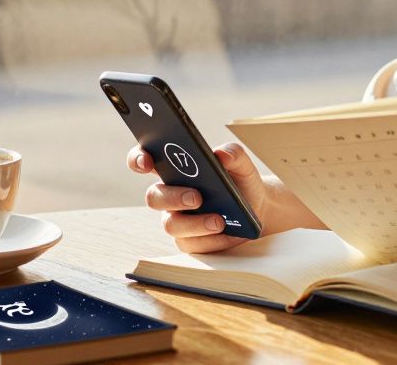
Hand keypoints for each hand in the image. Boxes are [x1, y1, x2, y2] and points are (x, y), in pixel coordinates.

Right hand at [127, 142, 270, 253]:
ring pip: (170, 224)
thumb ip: (233, 154)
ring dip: (195, 223)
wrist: (258, 209)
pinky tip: (226, 232)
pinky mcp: (188, 240)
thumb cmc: (240, 181)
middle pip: (153, 196)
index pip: (145, 160)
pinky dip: (210, 238)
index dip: (138, 159)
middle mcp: (169, 193)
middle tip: (197, 197)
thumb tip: (221, 154)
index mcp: (175, 168)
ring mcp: (176, 218)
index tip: (146, 162)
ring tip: (219, 220)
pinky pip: (191, 243)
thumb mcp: (242, 164)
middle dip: (173, 197)